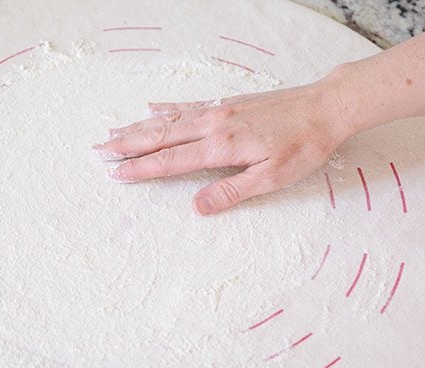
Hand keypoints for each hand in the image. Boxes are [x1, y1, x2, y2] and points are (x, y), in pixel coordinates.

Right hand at [94, 75, 345, 214]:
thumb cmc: (303, 146)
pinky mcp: (229, 103)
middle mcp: (214, 124)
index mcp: (222, 147)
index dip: (142, 170)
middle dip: (128, 144)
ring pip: (169, 119)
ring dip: (139, 126)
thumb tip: (197, 207)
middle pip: (161, 135)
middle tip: (99, 150)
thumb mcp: (271, 179)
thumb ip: (232, 192)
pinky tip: (151, 108)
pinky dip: (166, 108)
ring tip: (113, 131)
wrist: (325, 107)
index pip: (171, 161)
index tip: (117, 175)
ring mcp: (220, 110)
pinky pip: (188, 105)